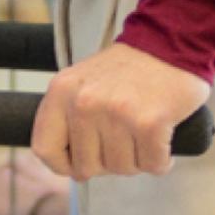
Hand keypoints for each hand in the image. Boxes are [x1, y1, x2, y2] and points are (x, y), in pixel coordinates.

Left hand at [31, 42, 210, 180]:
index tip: (80, 164)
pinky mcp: (149, 123)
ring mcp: (116, 113)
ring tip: (142, 133)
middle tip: (123, 141)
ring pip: (122, 169)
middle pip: (87, 167)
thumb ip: (67, 117)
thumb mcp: (82, 83)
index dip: (63, 165)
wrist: (169, 44)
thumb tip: (69, 168)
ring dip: (137, 160)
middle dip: (108, 163)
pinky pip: (153, 165)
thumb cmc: (126, 71)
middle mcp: (84, 103)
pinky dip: (162, 160)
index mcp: (61, 91)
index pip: (44, 149)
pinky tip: (162, 140)